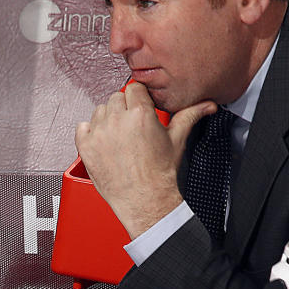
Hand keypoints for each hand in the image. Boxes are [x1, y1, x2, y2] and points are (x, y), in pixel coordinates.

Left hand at [76, 83, 215, 237]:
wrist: (145, 201)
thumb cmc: (160, 175)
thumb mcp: (177, 140)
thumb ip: (190, 116)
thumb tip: (206, 105)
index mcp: (140, 114)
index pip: (134, 88)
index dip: (139, 98)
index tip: (142, 108)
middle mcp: (117, 120)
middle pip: (116, 98)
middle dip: (125, 109)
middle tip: (133, 126)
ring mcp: (99, 133)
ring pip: (100, 110)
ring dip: (108, 119)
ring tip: (120, 137)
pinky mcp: (86, 147)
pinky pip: (82, 127)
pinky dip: (91, 132)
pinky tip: (105, 143)